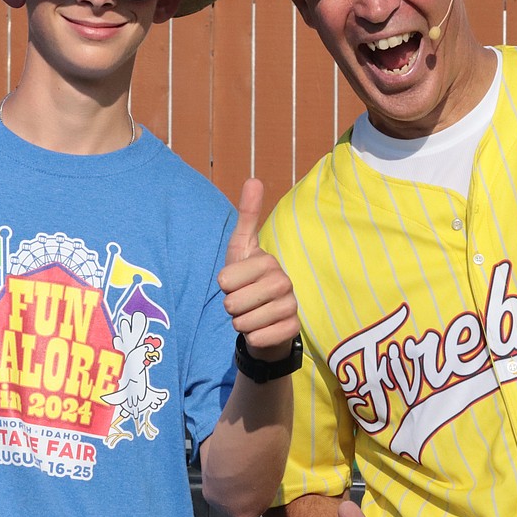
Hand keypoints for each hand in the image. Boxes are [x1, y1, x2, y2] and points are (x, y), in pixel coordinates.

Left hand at [218, 178, 299, 360]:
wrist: (266, 318)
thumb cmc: (249, 281)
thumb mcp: (242, 249)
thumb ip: (247, 216)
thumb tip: (254, 179)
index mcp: (268, 262)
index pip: (225, 280)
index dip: (224, 286)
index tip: (236, 283)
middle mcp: (284, 282)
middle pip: (233, 303)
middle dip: (231, 307)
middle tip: (243, 302)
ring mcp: (291, 306)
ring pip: (244, 323)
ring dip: (241, 323)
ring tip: (251, 315)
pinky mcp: (292, 329)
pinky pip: (259, 337)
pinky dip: (253, 338)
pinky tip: (262, 329)